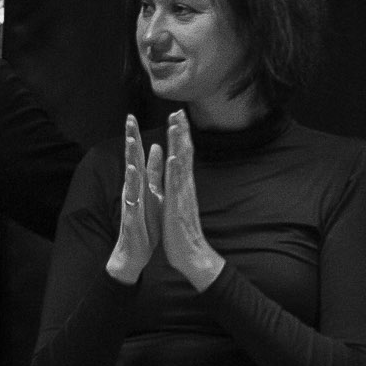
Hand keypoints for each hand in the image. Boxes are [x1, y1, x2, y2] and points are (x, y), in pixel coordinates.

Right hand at [105, 118, 158, 282]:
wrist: (135, 252)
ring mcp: (131, 203)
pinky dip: (134, 192)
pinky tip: (135, 183)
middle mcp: (133, 190)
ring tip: (131, 144)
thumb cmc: (145, 221)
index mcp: (140, 183)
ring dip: (131, 161)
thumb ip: (154, 170)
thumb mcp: (152, 191)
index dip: (135, 135)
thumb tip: (157, 147)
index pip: (137, 155)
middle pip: (130, 161)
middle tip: (128, 119)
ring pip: (130, 180)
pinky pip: (133, 203)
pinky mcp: (133, 219)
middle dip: (130, 140)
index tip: (132, 115)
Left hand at [157, 112, 222, 289]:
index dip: (180, 136)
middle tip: (179, 110)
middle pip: (185, 153)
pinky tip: (174, 158)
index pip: (182, 155)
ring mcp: (183, 195)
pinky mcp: (178, 207)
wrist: (190, 254)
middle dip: (181, 131)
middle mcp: (185, 186)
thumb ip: (178, 186)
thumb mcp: (177, 202)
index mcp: (182, 185)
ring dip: (180, 144)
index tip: (177, 117)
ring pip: (182, 164)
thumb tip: (179, 173)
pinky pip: (177, 187)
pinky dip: (176, 171)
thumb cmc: (181, 230)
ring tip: (177, 126)